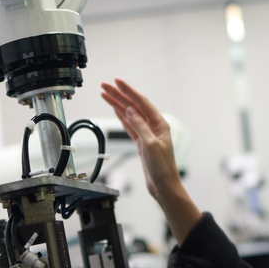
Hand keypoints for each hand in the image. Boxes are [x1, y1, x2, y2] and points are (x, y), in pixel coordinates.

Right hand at [101, 78, 201, 242]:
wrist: (164, 185)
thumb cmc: (162, 168)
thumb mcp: (150, 145)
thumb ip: (140, 126)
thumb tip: (131, 110)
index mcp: (159, 124)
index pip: (142, 102)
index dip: (128, 91)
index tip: (117, 82)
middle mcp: (153, 126)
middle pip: (134, 105)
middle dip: (119, 95)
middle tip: (104, 86)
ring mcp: (147, 133)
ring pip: (130, 114)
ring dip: (117, 104)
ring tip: (105, 94)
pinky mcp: (141, 142)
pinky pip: (129, 125)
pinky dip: (121, 116)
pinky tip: (115, 108)